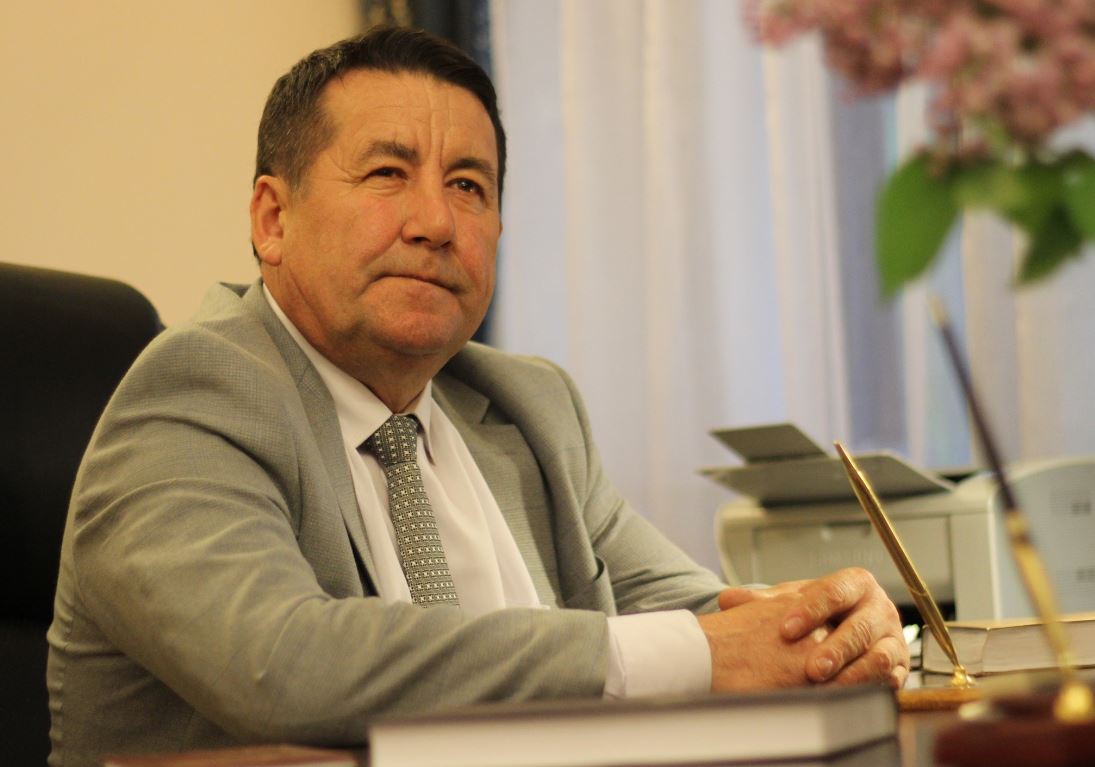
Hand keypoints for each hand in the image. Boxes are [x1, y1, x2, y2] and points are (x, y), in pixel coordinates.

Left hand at [719, 567, 909, 688]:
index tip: (784, 629)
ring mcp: (893, 637)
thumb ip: (763, 601)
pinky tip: (848, 696)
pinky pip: (890, 679)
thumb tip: (727, 599)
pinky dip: (869, 688)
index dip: (810, 610)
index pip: (834, 592)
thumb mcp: (795, 602)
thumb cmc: (821, 613)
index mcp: (855, 584)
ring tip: (827, 686)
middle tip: (811, 668)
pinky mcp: (900, 666)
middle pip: (861, 626)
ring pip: (879, 655)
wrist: (848, 629)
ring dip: (854, 672)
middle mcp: (879, 608)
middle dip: (835, 648)